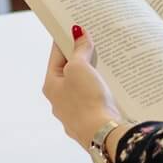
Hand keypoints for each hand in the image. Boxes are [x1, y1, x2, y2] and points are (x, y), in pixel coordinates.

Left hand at [42, 25, 121, 149]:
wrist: (103, 135)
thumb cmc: (86, 100)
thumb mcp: (79, 68)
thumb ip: (79, 50)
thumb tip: (78, 34)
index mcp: (51, 86)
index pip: (56, 56)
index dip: (65, 40)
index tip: (73, 27)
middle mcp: (59, 101)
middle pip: (69, 72)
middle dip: (81, 57)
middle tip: (93, 41)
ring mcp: (74, 114)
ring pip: (82, 87)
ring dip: (92, 75)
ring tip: (106, 61)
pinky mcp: (90, 122)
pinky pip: (94, 100)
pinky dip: (101, 90)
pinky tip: (112, 85)